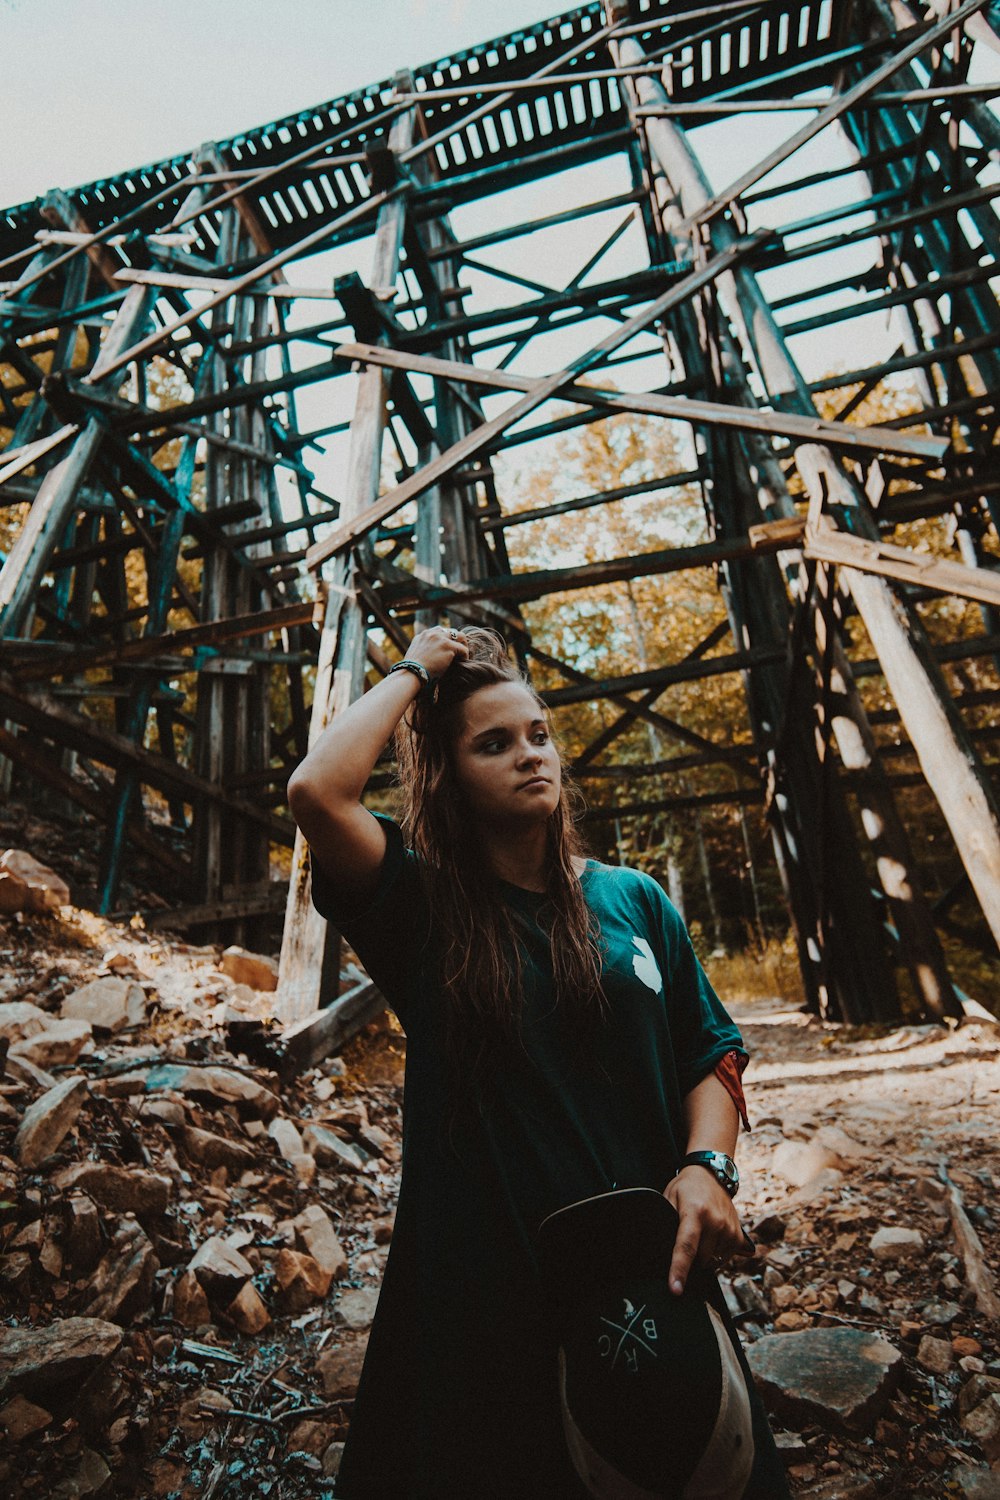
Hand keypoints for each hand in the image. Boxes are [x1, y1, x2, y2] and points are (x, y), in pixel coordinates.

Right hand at [405, 625, 468, 679]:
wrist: (412, 673)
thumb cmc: (413, 671)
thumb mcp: (416, 656)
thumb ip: (424, 651)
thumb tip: (431, 657)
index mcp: (423, 635)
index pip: (439, 631)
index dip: (447, 640)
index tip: (449, 649)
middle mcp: (432, 633)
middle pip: (451, 632)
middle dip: (456, 641)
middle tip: (459, 652)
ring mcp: (440, 638)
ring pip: (460, 636)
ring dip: (463, 645)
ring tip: (463, 656)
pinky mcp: (448, 646)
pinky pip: (463, 649)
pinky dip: (465, 655)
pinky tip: (463, 662)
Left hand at [663, 1166, 749, 1294]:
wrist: (712, 1175)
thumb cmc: (685, 1188)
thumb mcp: (669, 1198)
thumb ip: (666, 1223)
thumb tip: (659, 1251)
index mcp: (695, 1212)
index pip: (686, 1246)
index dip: (679, 1270)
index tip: (675, 1290)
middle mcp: (716, 1222)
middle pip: (700, 1260)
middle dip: (690, 1262)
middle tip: (683, 1245)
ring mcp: (730, 1229)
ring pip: (713, 1263)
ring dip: (703, 1259)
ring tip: (698, 1237)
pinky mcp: (738, 1236)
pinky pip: (724, 1260)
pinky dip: (714, 1257)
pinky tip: (709, 1240)